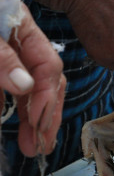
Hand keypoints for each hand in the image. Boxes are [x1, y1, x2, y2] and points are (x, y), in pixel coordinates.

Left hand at [0, 3, 64, 156]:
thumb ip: (1, 56)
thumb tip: (25, 86)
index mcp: (23, 29)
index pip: (48, 67)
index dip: (46, 97)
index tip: (38, 125)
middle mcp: (18, 43)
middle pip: (44, 81)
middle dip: (45, 115)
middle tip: (42, 146)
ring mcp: (4, 52)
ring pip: (25, 87)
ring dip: (29, 116)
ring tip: (30, 143)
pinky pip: (1, 87)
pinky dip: (4, 105)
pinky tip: (4, 120)